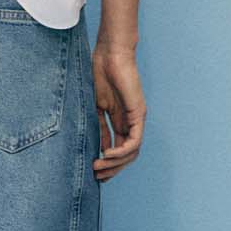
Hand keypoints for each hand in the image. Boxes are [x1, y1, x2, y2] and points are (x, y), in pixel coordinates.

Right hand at [91, 41, 145, 180]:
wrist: (110, 54)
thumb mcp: (94, 105)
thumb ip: (96, 124)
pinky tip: (106, 154)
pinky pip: (133, 141)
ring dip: (115, 164)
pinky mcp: (138, 114)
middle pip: (126, 155)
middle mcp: (130, 122)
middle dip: (112, 169)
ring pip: (131, 152)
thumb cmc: (99, 72)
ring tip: (98, 167)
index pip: (118, 149)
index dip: (108, 163)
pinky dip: (121, 152)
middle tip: (97, 177)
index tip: (94, 172)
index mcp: (120, 119)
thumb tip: (92, 145)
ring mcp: (136, 119)